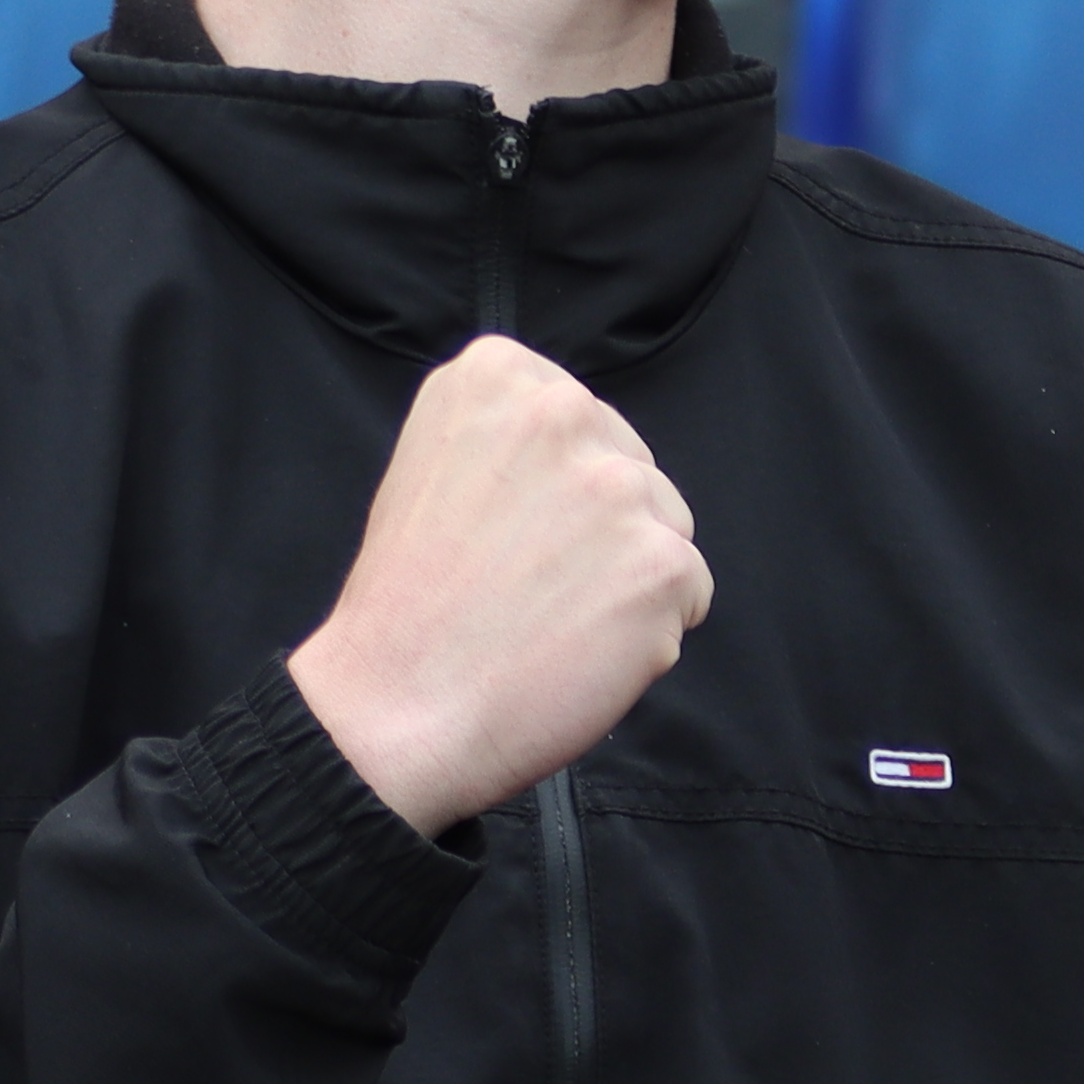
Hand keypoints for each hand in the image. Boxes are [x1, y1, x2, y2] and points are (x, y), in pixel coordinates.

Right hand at [283, 335, 707, 831]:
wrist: (392, 708)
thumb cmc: (408, 604)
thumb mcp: (433, 468)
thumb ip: (514, 439)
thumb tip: (589, 445)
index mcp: (498, 376)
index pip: (584, 421)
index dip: (554, 487)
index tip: (502, 527)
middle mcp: (563, 413)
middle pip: (633, 470)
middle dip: (599, 529)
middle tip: (520, 581)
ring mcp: (617, 488)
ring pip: (667, 529)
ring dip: (627, 577)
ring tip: (544, 615)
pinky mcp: (661, 561)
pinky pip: (691, 593)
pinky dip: (651, 632)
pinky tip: (577, 649)